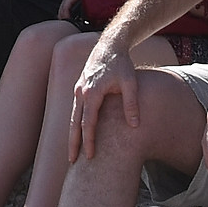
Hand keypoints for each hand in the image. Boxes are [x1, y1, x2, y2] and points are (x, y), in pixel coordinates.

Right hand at [69, 37, 141, 159]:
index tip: (90, 156)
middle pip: (75, 123)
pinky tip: (77, 133)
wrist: (110, 44)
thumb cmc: (121, 63)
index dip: (89, 141)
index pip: (88, 123)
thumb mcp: (131, 83)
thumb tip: (134, 126)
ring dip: (72, 134)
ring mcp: (78, 89)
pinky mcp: (80, 87)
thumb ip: (131, 104)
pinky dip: (75, 123)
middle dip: (73, 143)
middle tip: (72, 162)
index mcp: (92, 92)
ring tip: (72, 152)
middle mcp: (81, 91)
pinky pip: (75, 109)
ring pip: (73, 117)